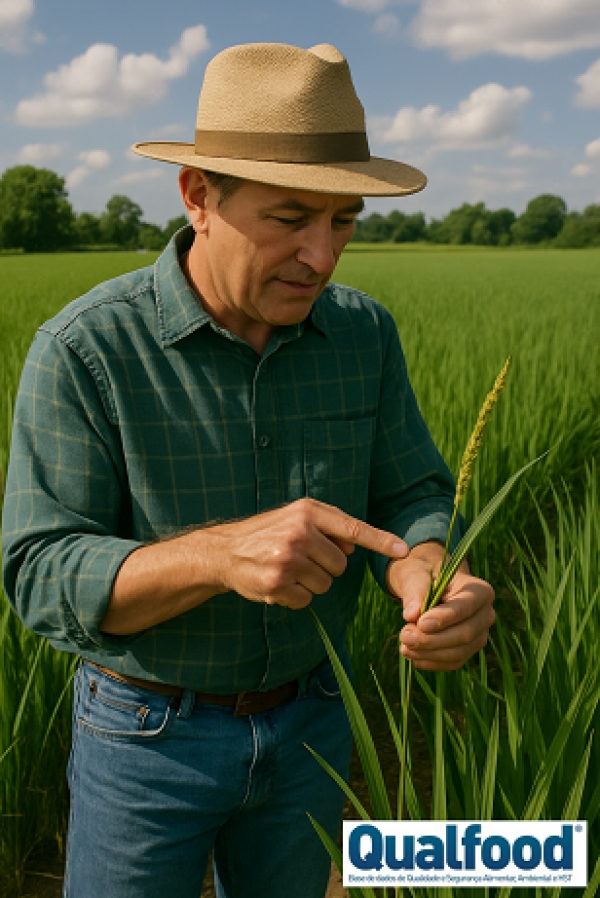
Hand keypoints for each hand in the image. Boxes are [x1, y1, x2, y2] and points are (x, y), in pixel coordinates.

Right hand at [212, 497, 408, 609]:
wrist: (226, 551)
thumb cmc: (268, 532)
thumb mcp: (296, 517)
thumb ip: (328, 526)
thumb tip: (353, 546)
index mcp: (308, 512)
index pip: (353, 528)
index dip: (381, 541)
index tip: (404, 551)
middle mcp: (299, 533)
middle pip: (340, 565)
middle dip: (325, 567)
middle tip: (300, 559)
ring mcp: (287, 559)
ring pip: (325, 584)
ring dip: (310, 583)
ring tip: (287, 570)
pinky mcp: (276, 584)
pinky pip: (306, 600)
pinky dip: (295, 596)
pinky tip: (278, 583)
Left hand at [387, 542, 495, 670]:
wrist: (429, 587)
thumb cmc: (424, 578)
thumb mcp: (416, 576)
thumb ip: (414, 592)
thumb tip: (411, 615)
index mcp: (480, 590)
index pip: (465, 607)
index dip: (444, 618)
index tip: (421, 623)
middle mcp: (486, 614)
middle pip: (465, 634)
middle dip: (433, 640)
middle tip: (405, 636)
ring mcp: (480, 635)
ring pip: (459, 652)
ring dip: (430, 653)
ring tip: (404, 647)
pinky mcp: (468, 649)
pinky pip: (453, 662)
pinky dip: (432, 662)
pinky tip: (413, 656)